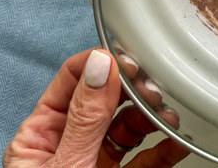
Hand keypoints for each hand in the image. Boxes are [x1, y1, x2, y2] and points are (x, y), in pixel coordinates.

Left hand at [3, 48, 190, 166]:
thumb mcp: (66, 164)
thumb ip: (85, 118)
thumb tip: (98, 66)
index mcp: (39, 137)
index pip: (71, 81)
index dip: (100, 65)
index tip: (128, 60)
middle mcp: (68, 145)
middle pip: (107, 101)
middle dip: (134, 91)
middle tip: (155, 87)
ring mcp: (94, 162)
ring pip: (130, 127)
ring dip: (154, 118)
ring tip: (169, 116)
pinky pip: (147, 159)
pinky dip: (166, 147)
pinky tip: (178, 139)